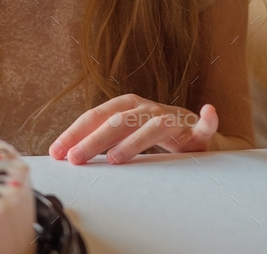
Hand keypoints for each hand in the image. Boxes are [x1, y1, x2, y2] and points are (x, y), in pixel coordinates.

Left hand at [48, 94, 218, 164]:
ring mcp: (171, 117)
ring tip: (115, 158)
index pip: (96, 116)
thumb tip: (65, 153)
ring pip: (150, 126)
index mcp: (126, 106)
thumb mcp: (124, 136)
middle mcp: (146, 108)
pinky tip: (209, 112)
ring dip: (133, 141)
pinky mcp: (196, 129)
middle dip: (93, 141)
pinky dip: (208, 120)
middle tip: (76, 159)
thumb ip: (100, 142)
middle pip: (117, 122)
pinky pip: (204, 125)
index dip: (75, 132)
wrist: (193, 134)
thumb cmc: (152, 134)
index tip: (58, 151)